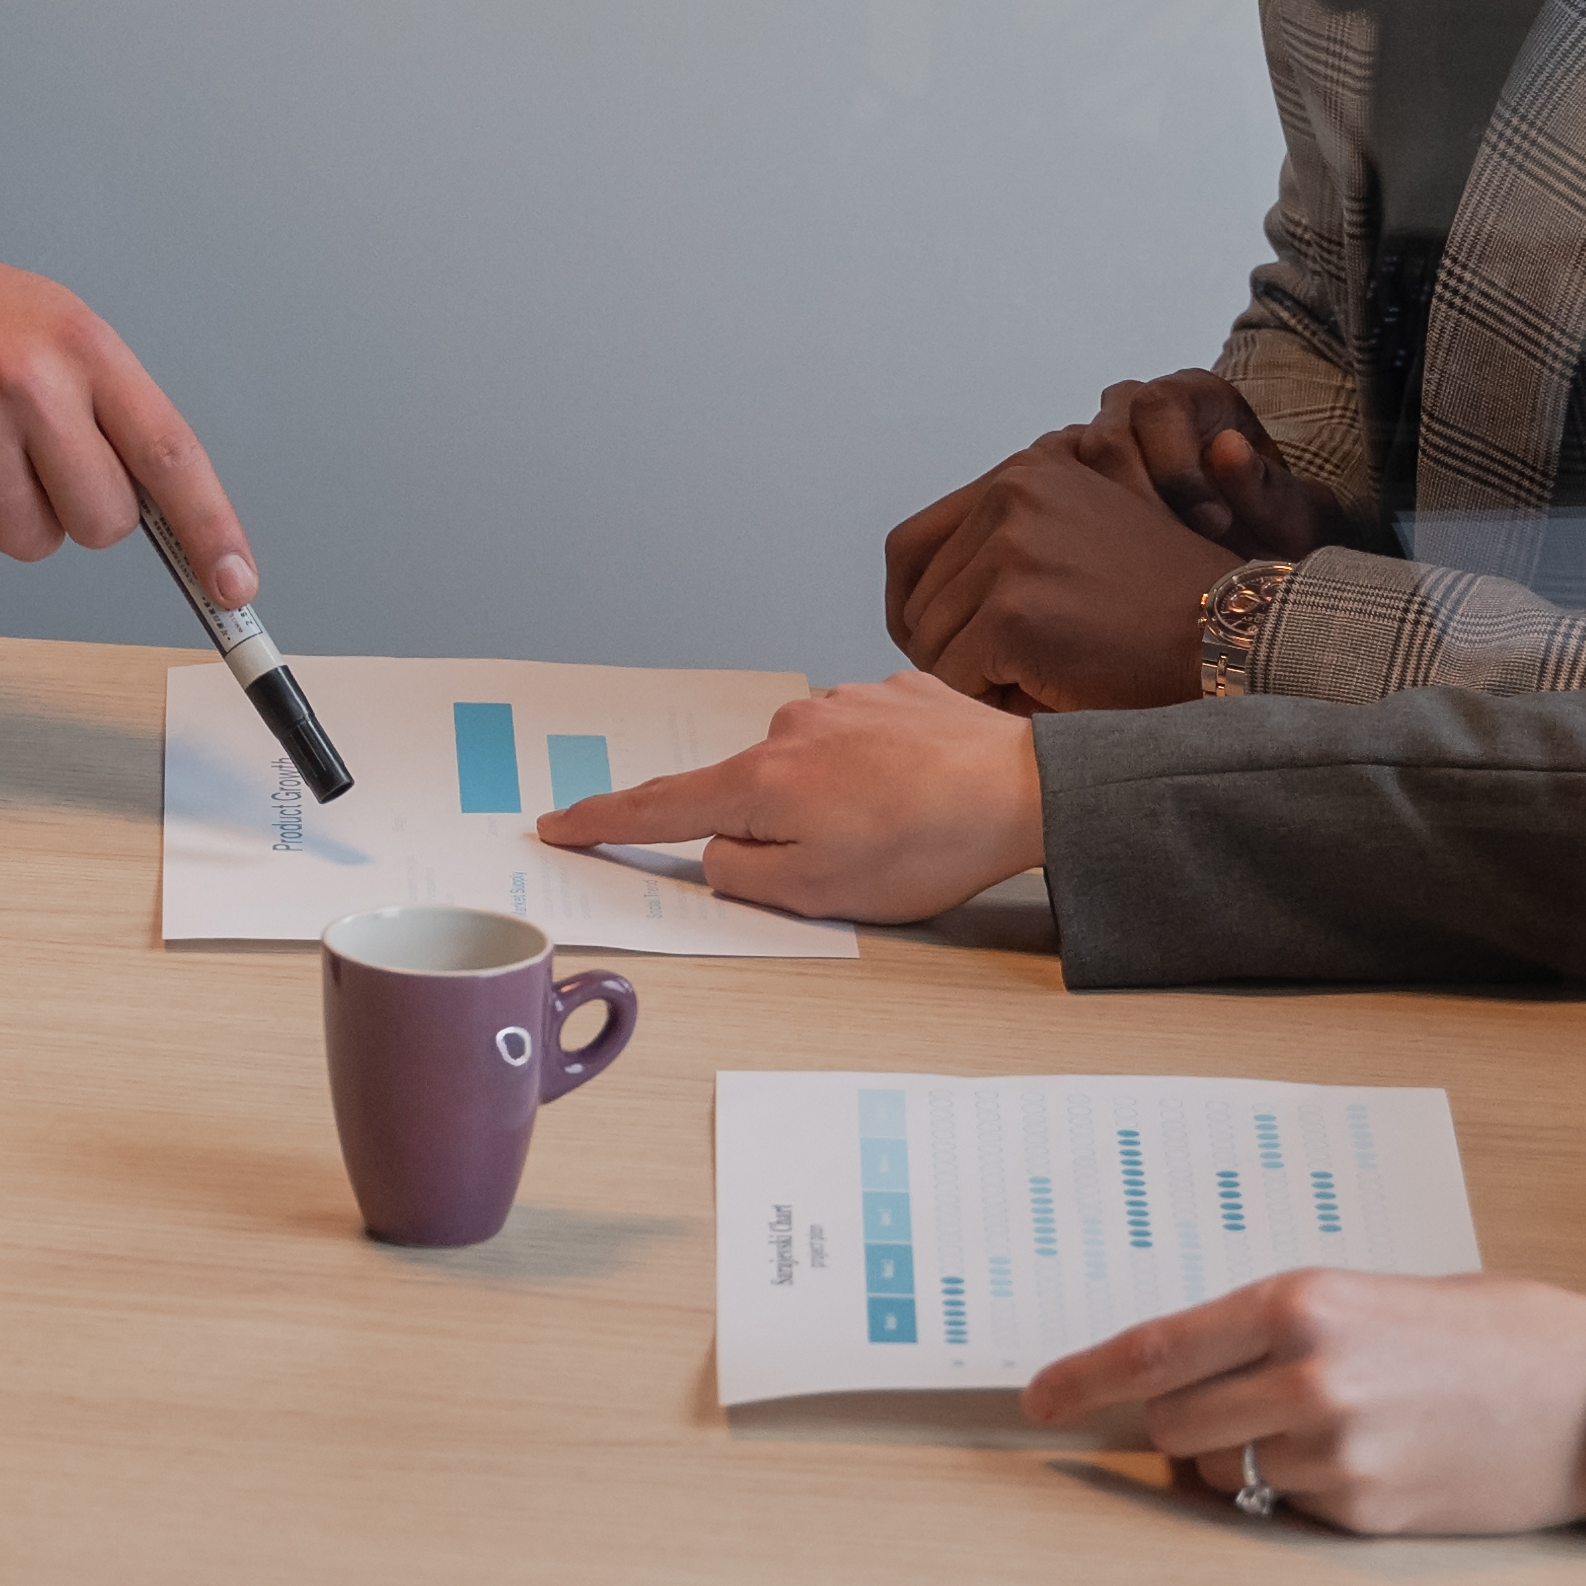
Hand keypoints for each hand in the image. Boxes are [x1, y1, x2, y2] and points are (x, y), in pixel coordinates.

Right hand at [0, 242, 241, 586]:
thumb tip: (171, 515)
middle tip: (39, 463)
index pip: (170, 454)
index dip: (211, 529)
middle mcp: (30, 382)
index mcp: (86, 348)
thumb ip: (115, 414)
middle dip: (79, 513)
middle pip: (102, 523)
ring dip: (9, 518)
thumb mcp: (63, 332)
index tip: (234, 584)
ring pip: (30, 542)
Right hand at [535, 671, 1050, 925]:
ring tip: (899, 830)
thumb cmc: (929, 846)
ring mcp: (840, 700)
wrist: (1027, 786)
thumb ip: (746, 876)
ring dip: (834, 799)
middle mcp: (787, 728)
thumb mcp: (820, 895)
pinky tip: (918, 791)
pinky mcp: (891, 690)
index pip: (659, 807)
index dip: (603, 820)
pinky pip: (860, 739)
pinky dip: (875, 770)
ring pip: (808, 766)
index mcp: (759, 784)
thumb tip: (720, 855)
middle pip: (746, 792)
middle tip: (851, 862)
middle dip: (779, 831)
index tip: (559, 823)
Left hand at [873, 427, 1262, 711]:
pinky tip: (1044, 697)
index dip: (911, 604)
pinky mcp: (1012, 613)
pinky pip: (955, 679)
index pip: (911, 544)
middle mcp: (1010, 496)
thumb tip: (909, 607)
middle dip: (948, 650)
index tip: (933, 644)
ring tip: (1039, 682)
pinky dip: (988, 703)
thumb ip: (1009, 545)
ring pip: (932, 643)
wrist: (1230, 636)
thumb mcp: (1083, 537)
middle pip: (917, 598)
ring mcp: (1010, 553)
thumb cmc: (1162, 606)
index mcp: (1023, 474)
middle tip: (1005, 679)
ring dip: (973, 678)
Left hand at [1019, 1269, 1585, 1535]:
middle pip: (1172, 1425)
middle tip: (1218, 1413)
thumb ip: (1282, 1325)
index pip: (1152, 1351)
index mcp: (1301, 1302)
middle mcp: (1307, 1375)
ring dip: (1239, 1464)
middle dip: (1176, 1426)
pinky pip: (1286, 1510)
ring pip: (1224, 1474)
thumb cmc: (1494, 1331)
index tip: (1036, 1400)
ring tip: (1316, 1433)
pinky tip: (1368, 1461)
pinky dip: (1300, 1494)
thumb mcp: (1376, 1294)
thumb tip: (1193, 1367)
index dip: (1080, 1381)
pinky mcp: (1366, 1512)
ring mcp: (1335, 1452)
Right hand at [1075, 370, 1335, 561]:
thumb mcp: (1293, 517)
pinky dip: (1083, 535)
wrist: (1257, 554)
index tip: (1214, 524)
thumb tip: (1225, 449)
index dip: (1179, 467)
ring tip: (1154, 567)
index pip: (1160, 405)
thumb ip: (1266, 488)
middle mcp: (1138, 406)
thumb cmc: (1274, 526)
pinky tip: (1122, 570)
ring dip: (1109, 526)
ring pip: (1070, 471)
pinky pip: (1057, 499)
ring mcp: (1099, 442)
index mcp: (1195, 394)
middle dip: (1142, 504)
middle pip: (1106, 438)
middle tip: (1180, 556)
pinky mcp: (1075, 481)